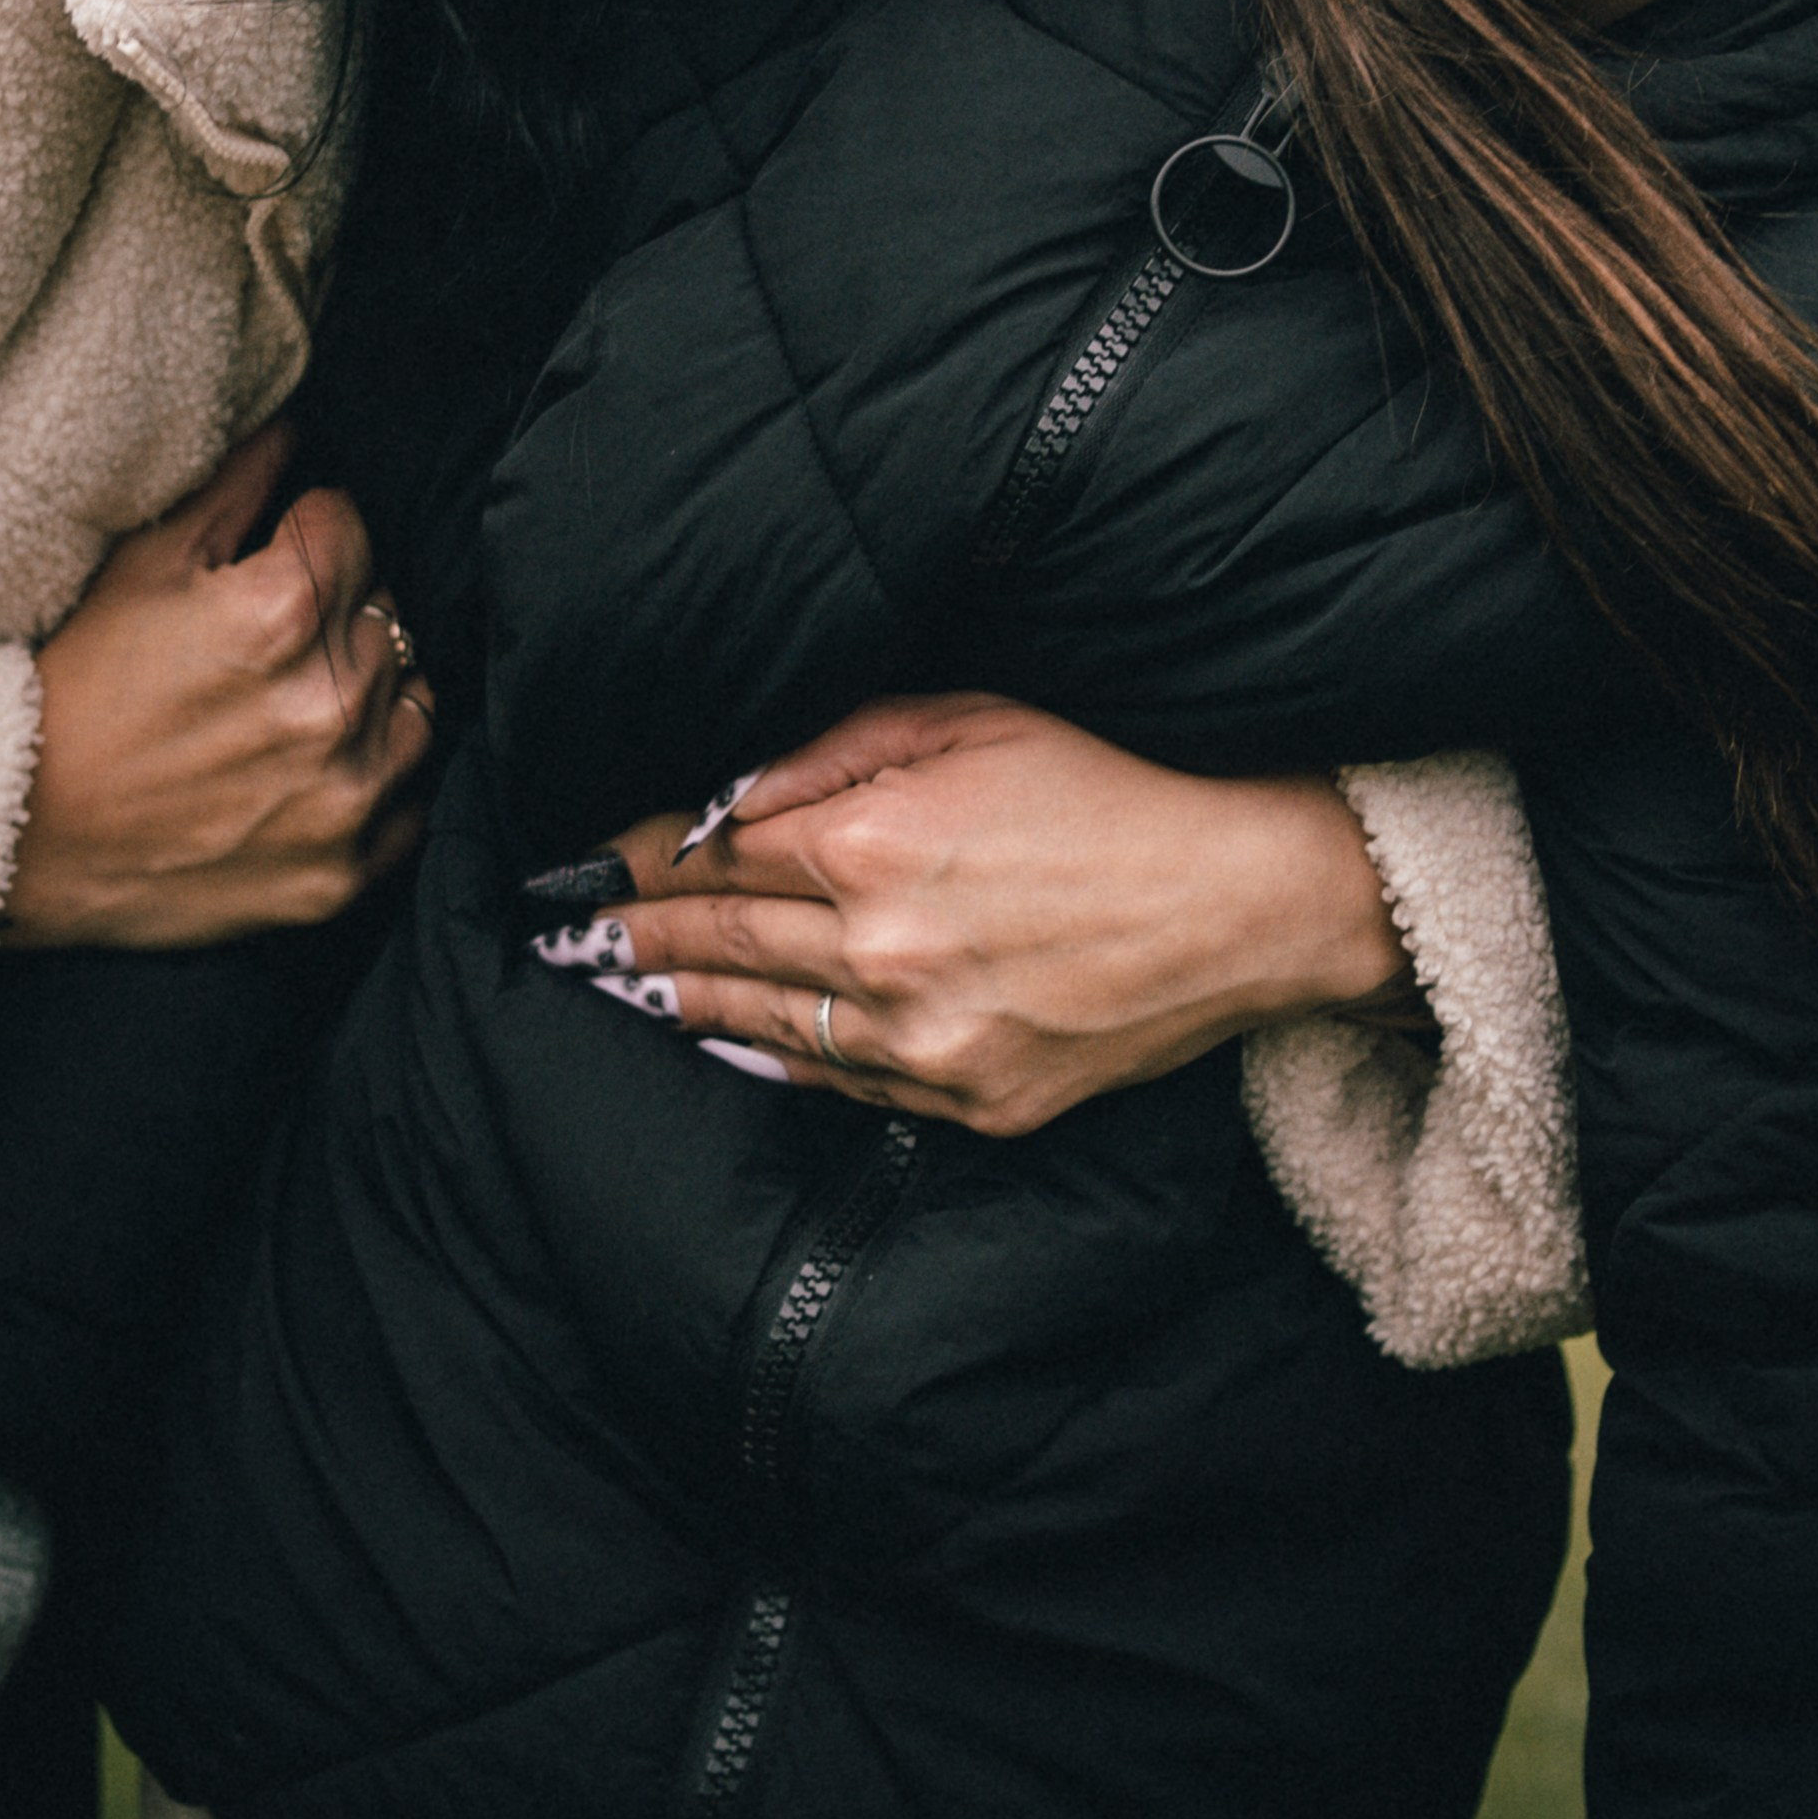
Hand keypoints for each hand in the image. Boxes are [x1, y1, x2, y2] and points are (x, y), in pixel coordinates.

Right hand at [5, 423, 431, 949]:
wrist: (11, 838)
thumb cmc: (69, 688)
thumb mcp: (138, 564)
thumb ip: (232, 483)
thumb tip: (296, 425)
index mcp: (280, 611)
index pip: (350, 526)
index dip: (305, 531)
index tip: (268, 554)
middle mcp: (327, 704)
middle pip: (384, 609)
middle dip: (337, 607)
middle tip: (269, 635)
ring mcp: (340, 796)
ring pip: (414, 697)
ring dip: (372, 687)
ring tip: (297, 695)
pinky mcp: (341, 873)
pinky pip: (412, 801)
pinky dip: (378, 777)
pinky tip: (316, 765)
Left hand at [590, 694, 1405, 1136]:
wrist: (1244, 899)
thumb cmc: (1112, 783)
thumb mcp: (972, 718)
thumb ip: (837, 745)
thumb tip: (732, 788)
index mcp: (873, 841)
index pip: (715, 853)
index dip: (645, 856)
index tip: (592, 862)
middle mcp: (883, 949)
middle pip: (722, 944)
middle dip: (639, 934)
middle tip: (573, 933)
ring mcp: (926, 1038)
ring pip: (766, 1025)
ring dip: (686, 1003)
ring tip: (631, 987)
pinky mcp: (971, 1100)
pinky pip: (842, 1083)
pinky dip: (776, 1060)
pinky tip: (736, 1044)